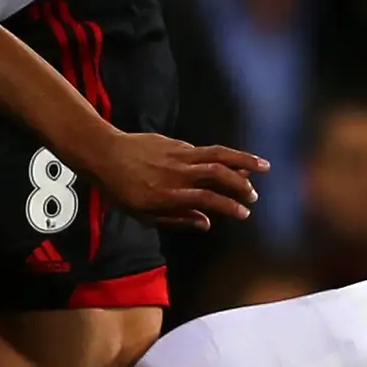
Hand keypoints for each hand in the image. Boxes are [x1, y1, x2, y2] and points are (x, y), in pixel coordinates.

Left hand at [95, 134, 262, 228]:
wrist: (104, 154)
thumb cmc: (121, 190)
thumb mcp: (144, 214)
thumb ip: (177, 219)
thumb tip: (206, 223)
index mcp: (169, 194)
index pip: (207, 199)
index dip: (229, 206)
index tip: (244, 213)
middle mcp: (178, 173)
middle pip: (218, 174)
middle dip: (241, 184)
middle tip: (253, 195)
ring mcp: (178, 154)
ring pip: (217, 154)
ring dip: (243, 159)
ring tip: (262, 166)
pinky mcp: (176, 143)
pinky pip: (203, 150)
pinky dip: (221, 156)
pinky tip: (232, 162)